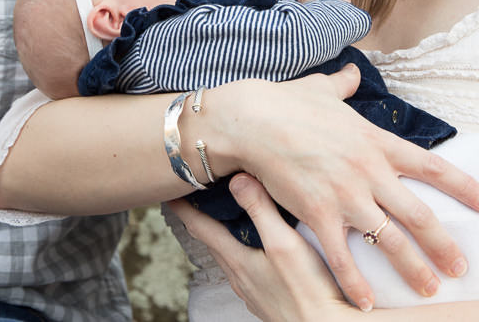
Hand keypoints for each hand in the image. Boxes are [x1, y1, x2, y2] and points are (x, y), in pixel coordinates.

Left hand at [171, 174, 360, 320]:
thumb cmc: (308, 291)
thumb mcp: (283, 242)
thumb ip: (261, 209)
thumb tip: (236, 178)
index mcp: (238, 260)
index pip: (201, 228)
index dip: (185, 208)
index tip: (171, 192)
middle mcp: (241, 278)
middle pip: (213, 242)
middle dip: (203, 219)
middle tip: (197, 198)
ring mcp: (254, 291)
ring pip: (231, 257)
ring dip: (224, 237)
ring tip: (226, 219)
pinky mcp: (270, 299)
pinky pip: (248, 270)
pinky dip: (244, 252)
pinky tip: (258, 251)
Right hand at [199, 65, 478, 308]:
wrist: (252, 120)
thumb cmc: (286, 103)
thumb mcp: (321, 90)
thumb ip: (343, 86)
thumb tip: (352, 72)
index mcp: (376, 142)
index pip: (432, 167)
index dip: (464, 187)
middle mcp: (370, 171)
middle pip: (419, 215)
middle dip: (444, 245)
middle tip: (461, 268)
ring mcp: (346, 195)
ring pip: (391, 241)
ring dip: (413, 269)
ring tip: (429, 291)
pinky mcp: (318, 213)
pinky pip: (343, 256)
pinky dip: (356, 282)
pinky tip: (367, 303)